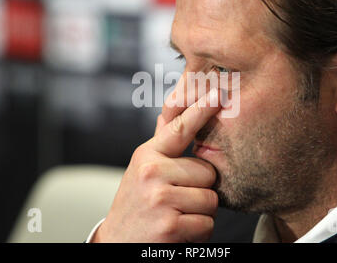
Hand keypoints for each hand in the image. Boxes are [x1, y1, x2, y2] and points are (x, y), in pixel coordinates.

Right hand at [92, 87, 221, 241]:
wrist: (117, 242)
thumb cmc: (135, 203)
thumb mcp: (141, 169)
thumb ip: (160, 145)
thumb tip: (168, 113)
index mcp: (147, 155)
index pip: (179, 129)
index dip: (201, 110)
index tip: (219, 94)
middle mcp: (152, 172)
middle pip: (207, 173)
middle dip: (200, 189)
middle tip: (178, 199)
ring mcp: (160, 199)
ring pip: (210, 200)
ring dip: (200, 213)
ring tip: (177, 215)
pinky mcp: (170, 226)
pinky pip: (207, 224)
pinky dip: (198, 233)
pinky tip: (179, 231)